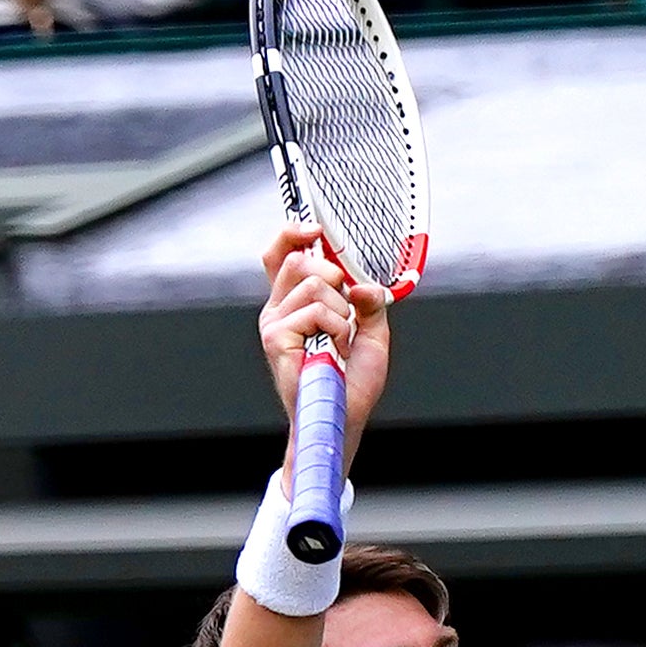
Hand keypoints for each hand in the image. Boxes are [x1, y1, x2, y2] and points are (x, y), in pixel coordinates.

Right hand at [259, 225, 391, 470]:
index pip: (283, 254)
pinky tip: (334, 353)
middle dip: (334, 277)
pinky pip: (315, 311)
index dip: (294, 232)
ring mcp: (274, 323)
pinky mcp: (276, 338)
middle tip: (346, 311)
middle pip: (300, 260)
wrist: (343, 418)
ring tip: (341, 344)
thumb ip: (369, 304)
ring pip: (315, 285)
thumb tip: (363, 285)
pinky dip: (336, 330)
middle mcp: (278, 309)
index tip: (316, 228)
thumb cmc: (351, 382)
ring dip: (342, 315)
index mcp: (294, 302)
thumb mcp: (371, 334)